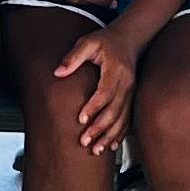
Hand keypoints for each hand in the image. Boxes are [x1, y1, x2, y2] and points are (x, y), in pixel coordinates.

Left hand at [54, 26, 138, 156]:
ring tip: (96, 149)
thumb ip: (73, 57)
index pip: (105, 92)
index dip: (94, 107)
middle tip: (84, 141)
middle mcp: (127, 84)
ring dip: (109, 136)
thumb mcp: (88, 43)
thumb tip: (58, 73)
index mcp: (116, 70)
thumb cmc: (105, 42)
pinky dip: (120, 134)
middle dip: (100, 128)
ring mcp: (132, 93)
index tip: (81, 119)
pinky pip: (128, 120)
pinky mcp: (132, 99)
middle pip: (115, 110)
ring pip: (122, 119)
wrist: (128, 40)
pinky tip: (111, 146)